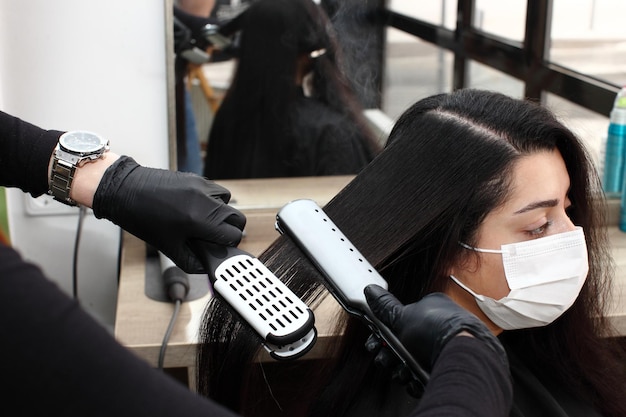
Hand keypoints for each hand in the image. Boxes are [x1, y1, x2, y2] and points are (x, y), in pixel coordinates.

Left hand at [92, 156, 245, 272]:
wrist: (124, 190)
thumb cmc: (142, 219)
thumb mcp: (169, 248)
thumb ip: (193, 262)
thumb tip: (209, 264)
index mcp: (199, 220)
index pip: (233, 234)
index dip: (228, 243)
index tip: (219, 246)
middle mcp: (205, 201)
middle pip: (237, 218)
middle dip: (230, 229)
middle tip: (216, 236)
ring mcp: (202, 187)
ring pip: (228, 203)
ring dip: (222, 214)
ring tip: (204, 221)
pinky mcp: (197, 178)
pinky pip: (215, 192)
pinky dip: (212, 202)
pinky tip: (196, 208)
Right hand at [364, 285, 507, 373]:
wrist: (462, 358)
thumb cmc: (437, 332)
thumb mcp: (402, 317)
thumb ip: (384, 306)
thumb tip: (371, 291)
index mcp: (432, 307)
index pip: (402, 319)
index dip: (385, 332)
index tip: (376, 341)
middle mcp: (439, 326)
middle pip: (405, 342)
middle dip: (391, 354)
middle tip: (385, 359)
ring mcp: (444, 347)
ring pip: (414, 360)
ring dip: (402, 368)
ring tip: (401, 371)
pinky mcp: (448, 366)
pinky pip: (426, 373)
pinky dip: (416, 378)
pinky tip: (413, 378)